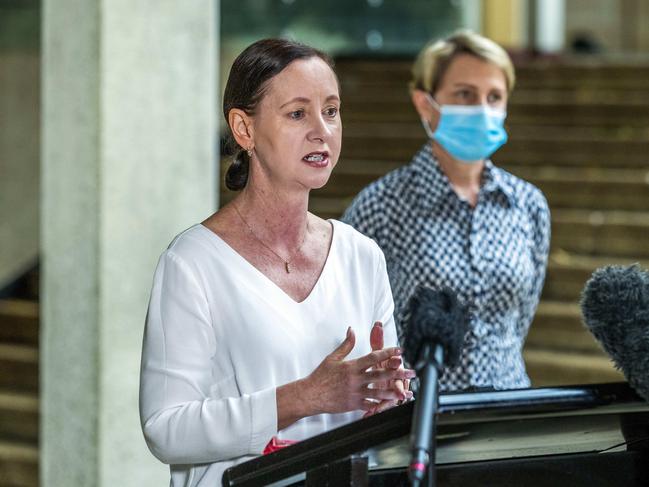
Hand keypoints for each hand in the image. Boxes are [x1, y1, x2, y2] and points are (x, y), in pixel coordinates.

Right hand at [300, 327, 414, 415]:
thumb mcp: (333, 357)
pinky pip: (370, 405)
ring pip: (378, 391)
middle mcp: (355, 379)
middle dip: (397, 372)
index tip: (398, 351)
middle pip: (380, 374)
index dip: (388, 353)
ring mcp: (355, 392)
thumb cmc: (321, 376)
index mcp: (352, 366)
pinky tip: (389, 405)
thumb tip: (352, 331)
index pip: (373, 357)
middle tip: (410, 371)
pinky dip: (380, 406)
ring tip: (405, 391)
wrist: (311, 394)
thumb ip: (346, 344)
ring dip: (393, 391)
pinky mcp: (353, 404)